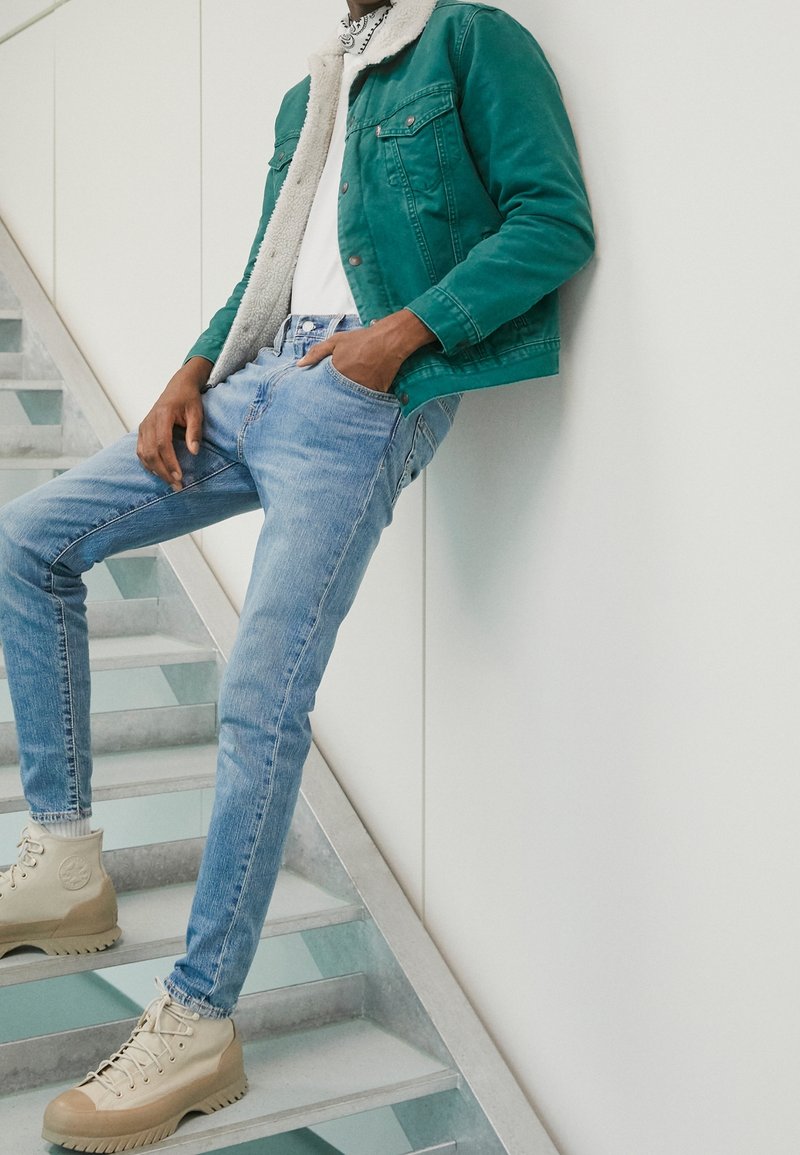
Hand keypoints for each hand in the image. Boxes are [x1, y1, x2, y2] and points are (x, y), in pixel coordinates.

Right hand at [137, 357, 211, 490]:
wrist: (178, 386)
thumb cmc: (189, 399)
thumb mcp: (197, 412)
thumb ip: (195, 431)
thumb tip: (194, 452)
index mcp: (162, 415)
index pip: (163, 444)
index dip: (170, 462)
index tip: (180, 476)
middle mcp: (149, 422)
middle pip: (151, 452)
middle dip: (163, 472)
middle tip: (177, 486)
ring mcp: (143, 426)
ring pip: (143, 454)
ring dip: (155, 471)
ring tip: (170, 483)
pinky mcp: (142, 431)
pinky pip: (141, 451)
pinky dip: (148, 464)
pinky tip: (159, 473)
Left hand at [296, 309, 435, 392]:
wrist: (389, 340)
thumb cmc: (363, 339)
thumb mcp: (336, 341)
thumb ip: (316, 352)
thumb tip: (300, 364)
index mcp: (336, 371)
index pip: (323, 389)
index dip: (321, 393)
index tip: (318, 397)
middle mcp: (349, 382)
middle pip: (337, 397)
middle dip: (334, 399)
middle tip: (332, 401)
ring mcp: (363, 389)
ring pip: (352, 401)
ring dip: (350, 400)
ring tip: (349, 398)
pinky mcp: (377, 392)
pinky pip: (368, 401)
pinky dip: (365, 400)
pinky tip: (363, 396)